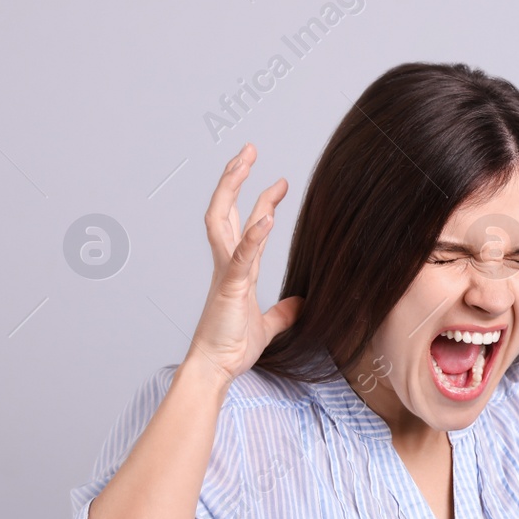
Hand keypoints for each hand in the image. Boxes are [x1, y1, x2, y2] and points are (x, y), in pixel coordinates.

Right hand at [187, 143, 301, 384]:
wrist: (216, 368)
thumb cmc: (233, 347)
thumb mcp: (269, 326)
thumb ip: (284, 312)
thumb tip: (302, 303)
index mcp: (237, 270)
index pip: (247, 225)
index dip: (262, 201)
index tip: (278, 182)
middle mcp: (228, 264)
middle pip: (226, 210)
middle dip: (235, 178)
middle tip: (249, 150)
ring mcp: (226, 273)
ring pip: (222, 221)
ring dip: (233, 189)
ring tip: (246, 162)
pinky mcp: (230, 288)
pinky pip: (240, 257)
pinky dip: (252, 236)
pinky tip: (266, 217)